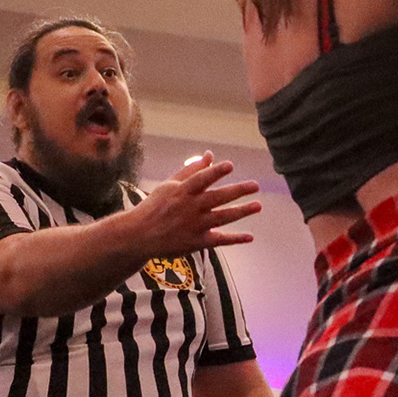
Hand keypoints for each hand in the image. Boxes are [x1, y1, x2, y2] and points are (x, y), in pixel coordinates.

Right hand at [128, 153, 261, 256]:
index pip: (201, 180)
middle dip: (237, 191)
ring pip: (223, 217)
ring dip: (242, 211)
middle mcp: (191, 208)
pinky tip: (250, 236)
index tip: (229, 165)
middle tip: (255, 185)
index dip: (215, 172)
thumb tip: (210, 155)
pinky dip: (235, 239)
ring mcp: (195, 225)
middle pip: (217, 198)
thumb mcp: (170, 185)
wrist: (140, 235)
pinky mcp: (198, 242)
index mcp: (183, 191)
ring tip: (258, 206)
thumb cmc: (156, 206)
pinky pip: (220, 240)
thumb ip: (191, 170)